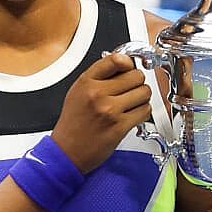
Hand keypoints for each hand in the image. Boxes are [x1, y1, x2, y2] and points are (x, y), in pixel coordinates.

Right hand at [51, 53, 152, 172]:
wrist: (67, 151)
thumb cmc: (73, 123)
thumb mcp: (78, 91)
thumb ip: (99, 76)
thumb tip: (124, 64)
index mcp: (86, 82)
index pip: (116, 60)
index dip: (128, 63)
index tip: (130, 67)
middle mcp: (98, 93)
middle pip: (136, 75)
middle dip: (137, 82)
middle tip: (131, 89)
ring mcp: (110, 110)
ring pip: (144, 92)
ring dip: (142, 97)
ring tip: (132, 102)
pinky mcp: (120, 126)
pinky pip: (144, 110)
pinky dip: (142, 112)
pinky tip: (133, 114)